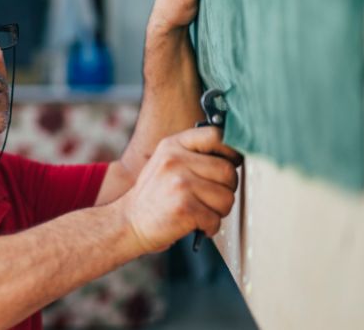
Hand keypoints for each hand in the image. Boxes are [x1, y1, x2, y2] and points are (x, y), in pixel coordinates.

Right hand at [121, 126, 241, 253]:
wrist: (128, 223)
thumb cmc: (153, 197)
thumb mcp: (166, 164)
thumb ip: (194, 155)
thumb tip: (235, 156)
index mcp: (173, 146)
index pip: (216, 136)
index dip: (231, 153)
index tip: (231, 164)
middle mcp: (175, 160)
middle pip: (228, 172)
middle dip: (225, 190)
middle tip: (209, 198)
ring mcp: (180, 184)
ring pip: (227, 198)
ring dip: (218, 211)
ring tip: (200, 211)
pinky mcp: (184, 208)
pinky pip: (216, 219)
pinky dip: (209, 227)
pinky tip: (194, 224)